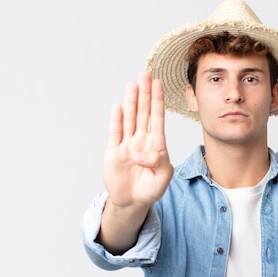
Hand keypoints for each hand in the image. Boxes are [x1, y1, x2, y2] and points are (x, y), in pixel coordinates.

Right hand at [104, 71, 173, 208]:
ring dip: (131, 101)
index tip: (159, 84)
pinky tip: (119, 107)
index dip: (158, 101)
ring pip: (130, 118)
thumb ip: (158, 163)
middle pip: (143, 113)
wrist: (132, 202)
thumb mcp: (163, 178)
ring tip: (133, 84)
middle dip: (144, 94)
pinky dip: (117, 120)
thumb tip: (142, 154)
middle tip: (145, 74)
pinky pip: (115, 133)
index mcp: (156, 145)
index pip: (157, 118)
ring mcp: (127, 144)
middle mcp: (141, 140)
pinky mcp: (114, 152)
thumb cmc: (151, 189)